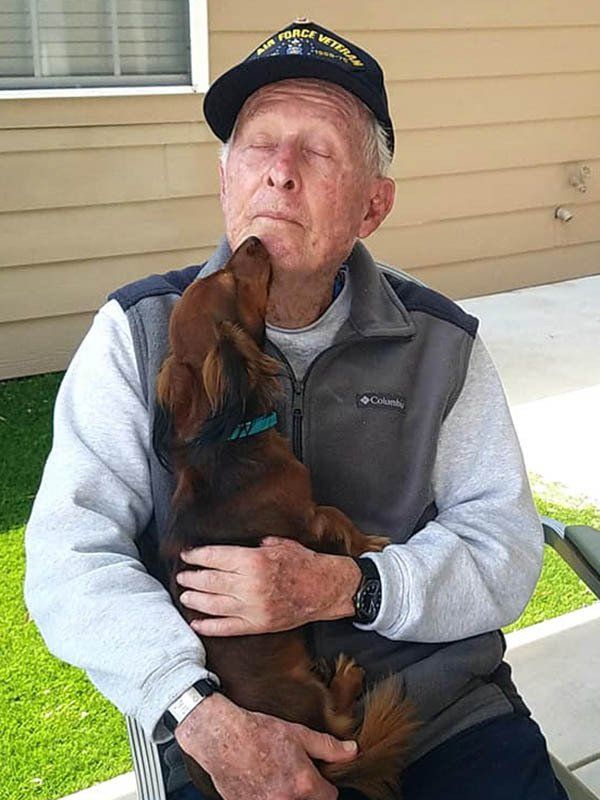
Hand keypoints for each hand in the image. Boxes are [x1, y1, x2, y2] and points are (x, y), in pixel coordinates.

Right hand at [175, 692, 357, 799]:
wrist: (223, 737)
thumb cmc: (257, 732)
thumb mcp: (298, 733)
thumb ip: (328, 747)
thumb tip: (352, 752)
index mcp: (303, 784)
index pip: (329, 797)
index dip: (325, 785)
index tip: (317, 778)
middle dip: (304, 791)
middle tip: (291, 773)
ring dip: (285, 794)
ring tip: (274, 776)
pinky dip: (265, 796)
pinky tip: (260, 781)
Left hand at [177, 537, 361, 635]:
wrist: (326, 589)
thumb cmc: (304, 563)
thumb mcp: (280, 544)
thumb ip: (256, 544)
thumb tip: (237, 546)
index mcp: (254, 560)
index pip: (216, 557)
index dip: (197, 556)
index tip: (187, 555)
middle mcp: (250, 584)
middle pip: (210, 581)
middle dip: (192, 577)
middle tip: (182, 575)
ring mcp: (253, 607)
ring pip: (214, 605)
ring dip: (195, 600)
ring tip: (185, 595)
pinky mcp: (258, 625)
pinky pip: (227, 628)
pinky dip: (209, 626)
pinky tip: (196, 622)